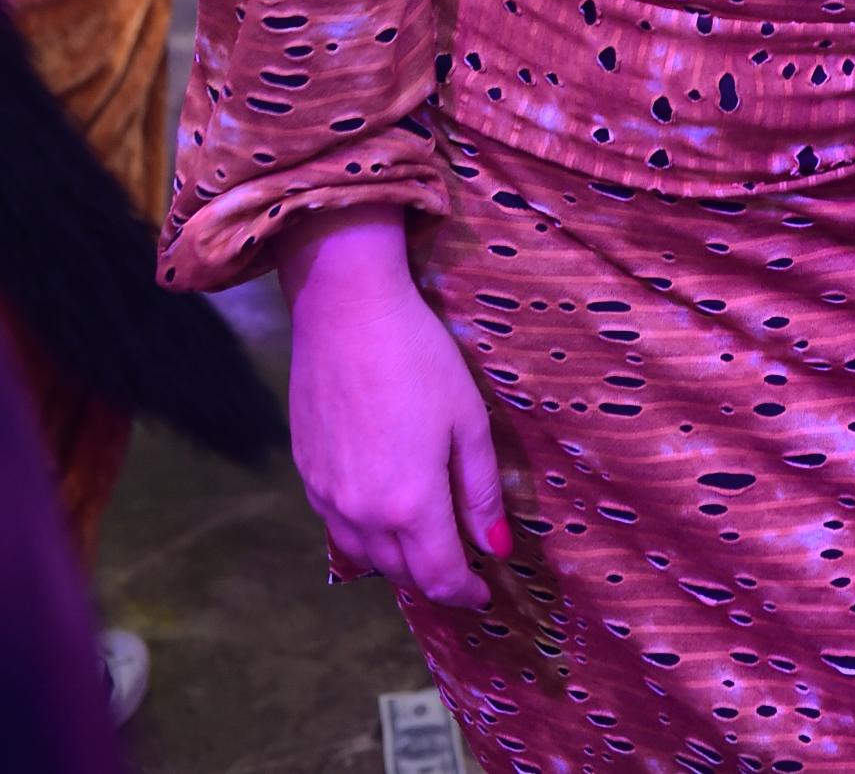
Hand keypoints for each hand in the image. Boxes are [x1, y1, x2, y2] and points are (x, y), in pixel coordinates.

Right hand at [282, 210, 507, 608]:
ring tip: (425, 544)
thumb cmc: (419, 358)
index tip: (487, 593)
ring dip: (398, 561)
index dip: (467, 592)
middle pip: (402, 572)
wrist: (346, 312)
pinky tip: (382, 513)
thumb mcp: (467, 420)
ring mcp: (326, 497)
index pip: (441, 575)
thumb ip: (481, 492)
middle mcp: (362, 514)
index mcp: (409, 504)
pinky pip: (338, 526)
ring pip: (365, 556)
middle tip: (462, 566)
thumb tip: (496, 548)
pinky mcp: (306, 474)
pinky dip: (365, 535)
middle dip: (436, 577)